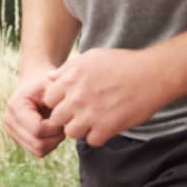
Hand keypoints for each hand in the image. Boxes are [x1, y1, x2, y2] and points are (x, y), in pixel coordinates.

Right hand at [4, 71, 64, 156]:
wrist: (34, 82)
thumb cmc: (46, 83)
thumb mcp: (51, 85)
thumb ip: (57, 98)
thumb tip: (59, 116)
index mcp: (15, 106)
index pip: (38, 130)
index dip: (55, 127)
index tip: (62, 116)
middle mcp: (9, 120)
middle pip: (38, 145)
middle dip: (56, 137)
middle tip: (62, 123)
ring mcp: (11, 130)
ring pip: (39, 151)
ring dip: (53, 141)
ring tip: (56, 125)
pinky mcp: (17, 138)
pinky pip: (38, 151)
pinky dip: (49, 144)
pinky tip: (51, 130)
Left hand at [44, 47, 164, 146]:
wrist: (150, 75)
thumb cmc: (120, 63)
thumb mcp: (89, 57)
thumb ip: (66, 69)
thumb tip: (49, 78)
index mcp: (69, 80)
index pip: (48, 99)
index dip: (57, 102)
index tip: (68, 102)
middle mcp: (76, 98)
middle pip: (56, 118)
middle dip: (65, 117)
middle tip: (78, 114)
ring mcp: (91, 114)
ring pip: (71, 132)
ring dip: (79, 129)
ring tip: (90, 122)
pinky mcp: (108, 127)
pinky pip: (92, 141)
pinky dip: (97, 137)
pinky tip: (104, 127)